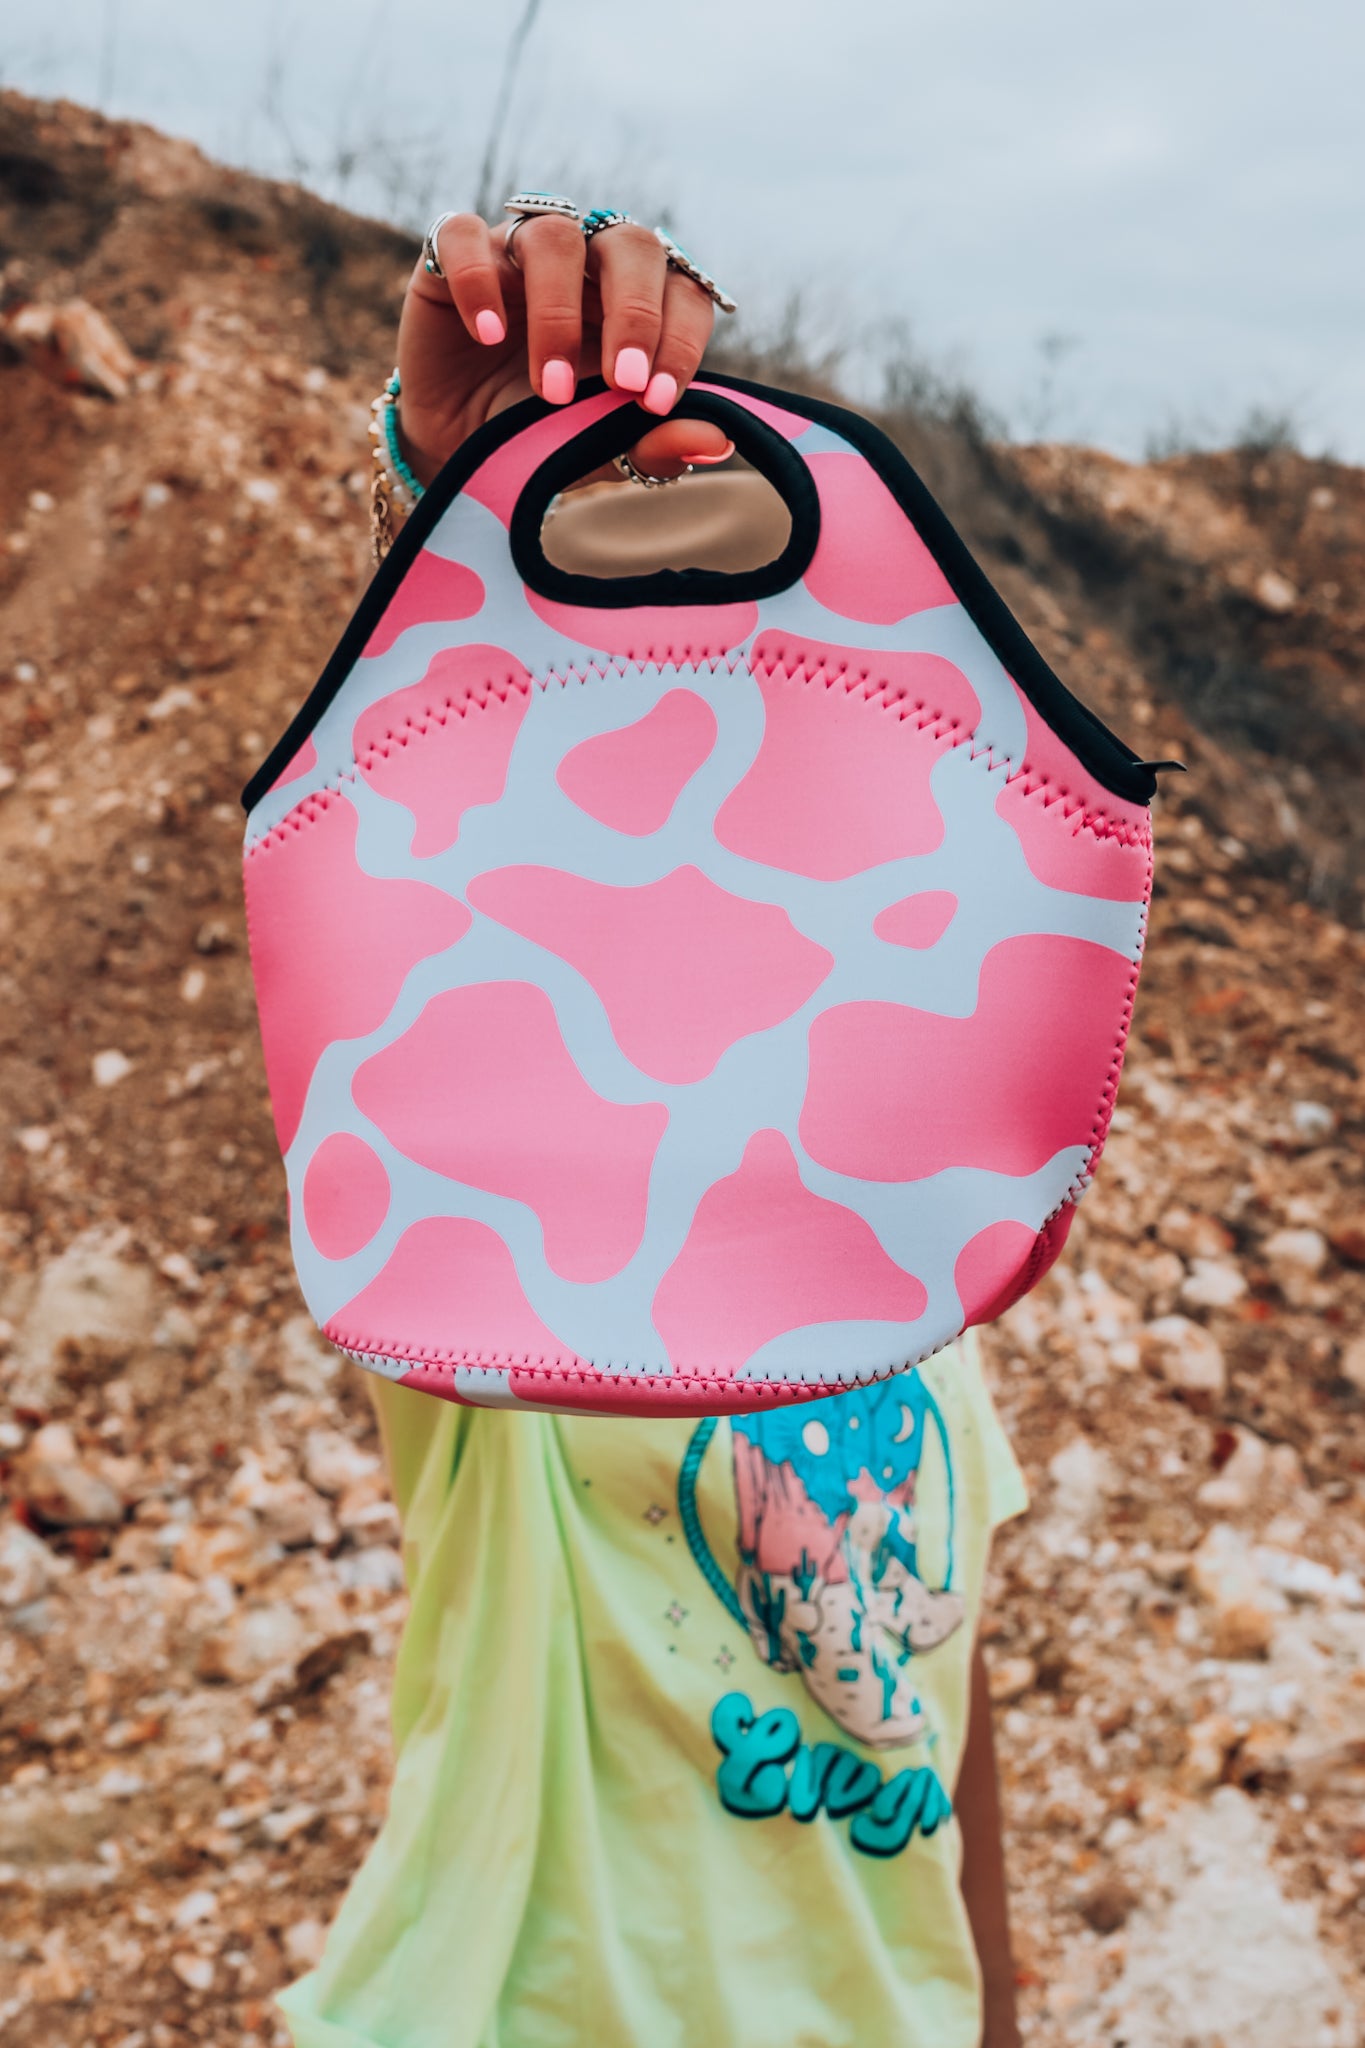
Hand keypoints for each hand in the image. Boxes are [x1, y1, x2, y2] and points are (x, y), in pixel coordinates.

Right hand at [394, 209, 732, 489]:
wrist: (458, 449)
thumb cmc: (538, 435)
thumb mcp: (597, 449)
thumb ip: (653, 444)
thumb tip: (719, 443)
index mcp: (635, 300)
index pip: (682, 291)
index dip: (679, 339)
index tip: (657, 401)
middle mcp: (585, 262)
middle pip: (631, 244)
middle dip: (635, 314)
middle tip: (623, 382)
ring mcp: (518, 251)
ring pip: (553, 236)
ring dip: (559, 313)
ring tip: (551, 389)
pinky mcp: (452, 257)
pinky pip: (464, 235)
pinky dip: (478, 280)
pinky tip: (488, 335)